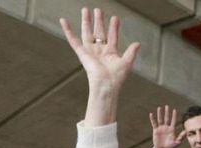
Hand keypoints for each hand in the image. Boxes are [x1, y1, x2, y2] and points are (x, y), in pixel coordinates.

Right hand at [59, 8, 139, 126]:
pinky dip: (67, 30)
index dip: (113, 27)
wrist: (106, 85)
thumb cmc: (117, 77)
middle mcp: (100, 50)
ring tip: (85, 10)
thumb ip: (131, 52)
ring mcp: (90, 51)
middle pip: (99, 32)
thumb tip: (137, 43)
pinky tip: (63, 20)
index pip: (112, 36)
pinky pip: (73, 40)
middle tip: (98, 10)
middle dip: (99, 21)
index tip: (115, 18)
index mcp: (110, 53)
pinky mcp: (82, 53)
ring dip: (86, 21)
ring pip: (87, 33)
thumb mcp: (126, 63)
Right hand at [149, 106, 184, 147]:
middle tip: (167, 106)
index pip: (173, 121)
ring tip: (159, 108)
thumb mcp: (177, 142)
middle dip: (167, 112)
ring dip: (160, 114)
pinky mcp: (156, 130)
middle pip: (167, 118)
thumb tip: (186, 131)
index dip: (174, 115)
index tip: (174, 110)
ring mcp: (161, 128)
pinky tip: (151, 114)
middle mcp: (166, 128)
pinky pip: (154, 123)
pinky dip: (152, 119)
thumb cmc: (170, 147)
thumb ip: (181, 137)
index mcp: (172, 130)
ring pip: (160, 119)